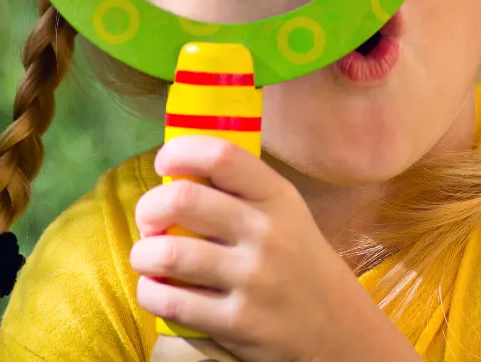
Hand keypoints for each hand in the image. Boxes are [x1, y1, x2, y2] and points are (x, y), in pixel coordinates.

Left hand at [130, 135, 419, 361]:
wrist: (337, 328)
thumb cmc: (298, 262)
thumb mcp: (286, 214)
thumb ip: (241, 192)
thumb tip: (177, 172)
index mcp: (278, 197)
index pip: (222, 156)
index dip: (181, 152)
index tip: (165, 164)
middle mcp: (267, 233)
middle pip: (183, 199)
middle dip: (149, 208)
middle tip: (150, 220)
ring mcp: (253, 279)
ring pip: (168, 253)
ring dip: (143, 254)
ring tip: (148, 257)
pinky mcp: (237, 323)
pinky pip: (170, 301)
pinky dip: (150, 292)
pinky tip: (158, 288)